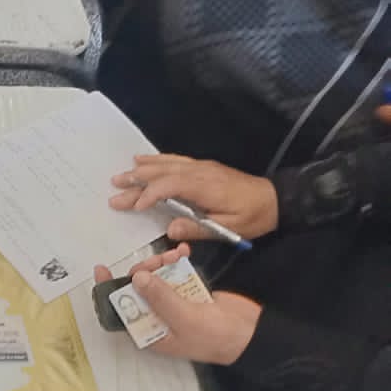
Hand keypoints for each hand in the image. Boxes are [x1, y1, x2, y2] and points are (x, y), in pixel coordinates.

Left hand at [95, 246, 262, 365]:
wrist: (250, 333)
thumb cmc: (215, 336)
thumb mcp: (184, 318)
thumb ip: (160, 298)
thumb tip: (137, 278)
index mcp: (151, 332)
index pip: (121, 312)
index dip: (109, 292)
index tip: (101, 270)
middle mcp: (158, 318)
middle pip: (138, 290)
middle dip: (143, 272)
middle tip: (155, 262)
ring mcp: (174, 304)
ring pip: (157, 279)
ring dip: (161, 264)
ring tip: (172, 255)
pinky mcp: (190, 292)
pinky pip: (176, 274)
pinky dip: (178, 262)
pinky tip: (183, 252)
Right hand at [109, 154, 278, 241]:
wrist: (275, 199)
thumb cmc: (253, 217)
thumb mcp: (228, 229)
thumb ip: (198, 229)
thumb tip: (170, 231)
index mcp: (206, 187)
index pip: (171, 186)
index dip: (150, 195)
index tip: (135, 207)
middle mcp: (201, 173)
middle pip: (163, 173)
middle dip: (137, 180)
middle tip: (115, 187)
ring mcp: (201, 167)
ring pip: (167, 164)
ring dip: (143, 168)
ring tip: (123, 174)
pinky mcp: (203, 167)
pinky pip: (176, 160)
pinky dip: (158, 160)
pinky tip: (145, 160)